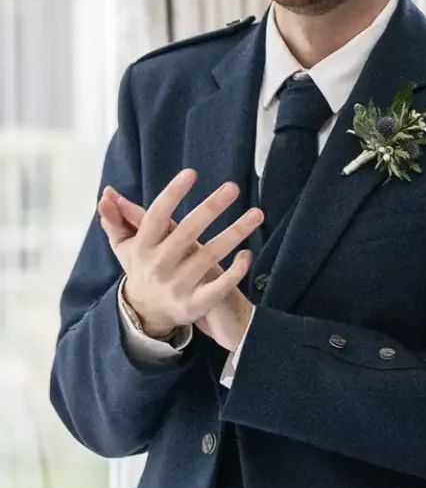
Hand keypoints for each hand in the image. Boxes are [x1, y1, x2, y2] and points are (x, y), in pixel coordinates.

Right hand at [102, 170, 260, 339]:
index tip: (191, 173)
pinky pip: (220, 286)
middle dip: (210, 208)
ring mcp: (178, 285)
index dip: (172, 194)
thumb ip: (117, 219)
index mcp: (143, 247)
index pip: (156, 217)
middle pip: (187, 232)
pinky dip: (236, 270)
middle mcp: (159, 265)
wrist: (148, 314)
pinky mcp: (196, 303)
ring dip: (235, 233)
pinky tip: (248, 253)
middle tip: (233, 187)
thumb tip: (107, 194)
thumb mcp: (126, 246)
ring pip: (210, 256)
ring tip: (257, 214)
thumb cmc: (143, 268)